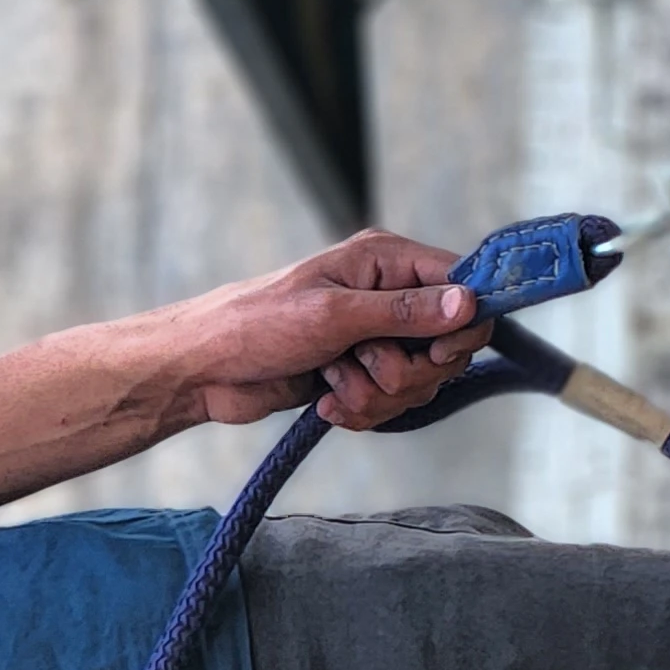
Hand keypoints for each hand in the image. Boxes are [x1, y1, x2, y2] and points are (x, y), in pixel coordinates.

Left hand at [162, 231, 496, 431]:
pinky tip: (327, 402)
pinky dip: (362, 408)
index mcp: (384, 262)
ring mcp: (375, 336)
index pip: (463, 285)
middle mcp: (387, 295)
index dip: (463, 325)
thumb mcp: (332, 315)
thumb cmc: (253, 326)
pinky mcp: (360, 372)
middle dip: (409, 370)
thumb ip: (404, 311)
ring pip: (421, 379)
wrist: (201, 372)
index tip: (437, 354)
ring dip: (378, 393)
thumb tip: (468, 302)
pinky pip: (393, 401)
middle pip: (449, 344)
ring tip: (334, 382)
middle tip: (366, 367)